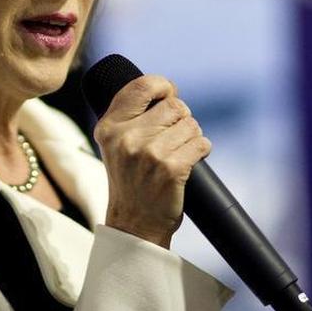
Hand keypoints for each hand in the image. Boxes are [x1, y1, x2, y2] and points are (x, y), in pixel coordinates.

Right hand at [93, 75, 209, 247]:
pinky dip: (202, 150)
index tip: (169, 97)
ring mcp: (149, 153)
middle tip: (173, 139)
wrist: (135, 224)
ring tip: (177, 154)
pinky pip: (202, 143)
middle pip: (174, 105)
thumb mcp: (117, 144)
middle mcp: (126, 138)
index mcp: (109, 127)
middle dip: (182, 119)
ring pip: (191, 124)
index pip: (142, 85)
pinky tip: (189, 163)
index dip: (164, 87)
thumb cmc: (131, 181)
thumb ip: (132, 116)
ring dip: (192, 137)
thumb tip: (168, 90)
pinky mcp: (171, 169)